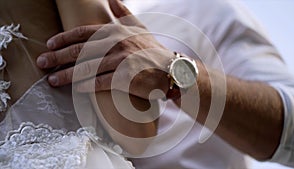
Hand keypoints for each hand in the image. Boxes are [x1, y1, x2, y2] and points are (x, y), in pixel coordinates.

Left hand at [36, 0, 173, 99]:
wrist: (171, 70)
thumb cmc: (152, 50)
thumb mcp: (139, 27)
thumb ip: (124, 12)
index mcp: (116, 31)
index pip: (83, 32)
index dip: (64, 38)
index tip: (50, 45)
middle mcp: (116, 43)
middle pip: (80, 50)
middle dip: (58, 56)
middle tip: (42, 63)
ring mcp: (120, 61)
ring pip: (86, 68)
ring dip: (66, 74)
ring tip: (52, 80)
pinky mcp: (125, 78)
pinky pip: (100, 82)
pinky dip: (86, 86)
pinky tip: (76, 89)